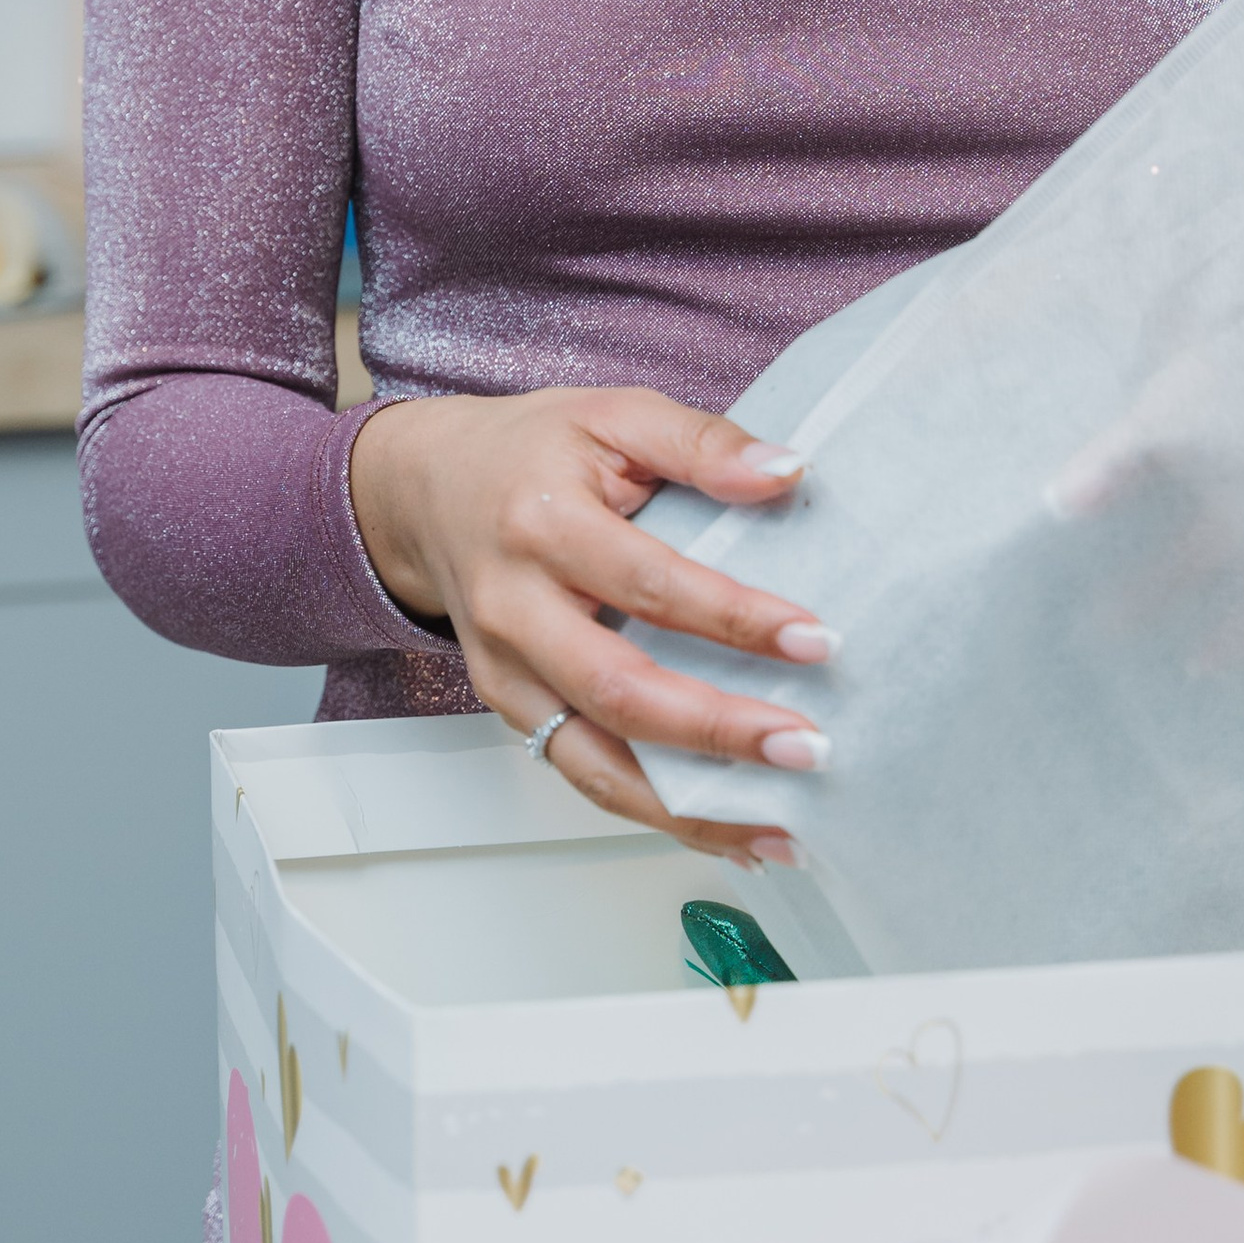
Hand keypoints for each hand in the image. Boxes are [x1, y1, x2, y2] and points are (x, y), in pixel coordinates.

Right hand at [347, 386, 835, 854]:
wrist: (429, 488)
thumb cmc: (532, 451)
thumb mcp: (614, 415)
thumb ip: (702, 442)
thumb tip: (788, 473)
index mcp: (542, 525)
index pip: (650, 585)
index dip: (735, 618)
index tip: (815, 641)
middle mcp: (515, 609)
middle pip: (618, 692)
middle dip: (718, 732)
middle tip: (808, 748)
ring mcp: (505, 673)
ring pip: (594, 765)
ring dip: (691, 807)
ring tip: (781, 827)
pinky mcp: (510, 711)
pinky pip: (585, 776)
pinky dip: (659, 812)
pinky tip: (728, 826)